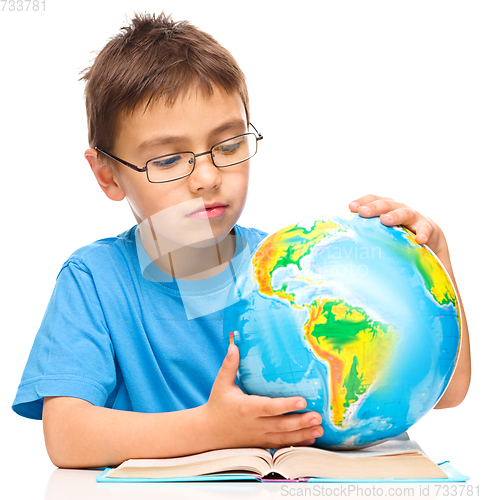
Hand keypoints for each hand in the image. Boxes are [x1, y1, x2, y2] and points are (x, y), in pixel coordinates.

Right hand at [202, 344, 322, 449]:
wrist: (209, 432)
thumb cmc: (217, 404)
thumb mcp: (221, 383)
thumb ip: (229, 365)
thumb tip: (234, 346)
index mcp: (246, 408)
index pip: (269, 407)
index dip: (286, 405)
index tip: (302, 400)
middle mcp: (254, 424)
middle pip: (281, 425)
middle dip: (301, 422)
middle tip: (318, 417)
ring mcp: (259, 436)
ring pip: (284, 437)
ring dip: (303, 434)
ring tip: (319, 429)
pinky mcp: (261, 443)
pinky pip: (281, 445)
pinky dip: (296, 444)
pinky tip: (310, 439)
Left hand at [349, 194, 446, 255]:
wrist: (428, 241)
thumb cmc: (397, 236)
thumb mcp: (382, 232)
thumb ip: (367, 232)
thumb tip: (343, 241)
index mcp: (386, 208)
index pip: (373, 199)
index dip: (363, 201)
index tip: (351, 207)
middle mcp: (399, 209)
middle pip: (386, 204)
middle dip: (374, 207)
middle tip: (363, 212)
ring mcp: (414, 217)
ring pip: (404, 213)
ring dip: (394, 215)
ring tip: (386, 220)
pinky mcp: (428, 228)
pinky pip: (426, 229)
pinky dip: (423, 233)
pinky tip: (419, 239)